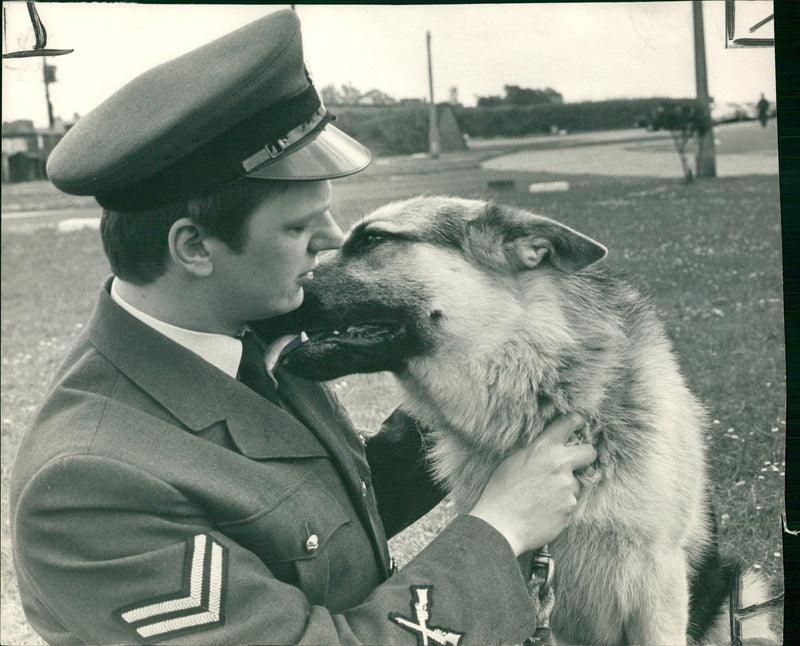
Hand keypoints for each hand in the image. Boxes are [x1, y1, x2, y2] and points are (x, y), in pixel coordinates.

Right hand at [468, 413, 596, 555]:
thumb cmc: (501, 492)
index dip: (577, 422)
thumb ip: (537, 451)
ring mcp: (567, 487)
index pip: (569, 423)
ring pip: (576, 482)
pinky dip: (562, 506)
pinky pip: (571, 502)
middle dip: (585, 456)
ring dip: (566, 488)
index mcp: (543, 448)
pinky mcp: (571, 507)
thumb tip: (551, 446)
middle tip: (574, 464)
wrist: (500, 525)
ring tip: (543, 498)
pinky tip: (544, 510)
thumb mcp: (514, 460)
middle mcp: (559, 464)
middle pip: (589, 452)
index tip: (579, 424)